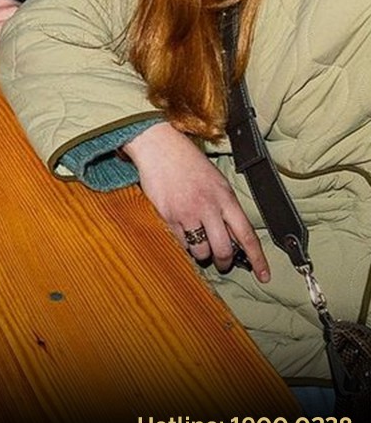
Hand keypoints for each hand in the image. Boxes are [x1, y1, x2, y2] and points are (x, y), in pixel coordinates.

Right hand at [121, 122, 270, 281]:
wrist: (159, 146)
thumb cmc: (188, 162)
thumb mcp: (216, 181)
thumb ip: (225, 207)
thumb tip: (232, 236)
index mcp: (225, 197)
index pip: (246, 235)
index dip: (257, 259)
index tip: (264, 276)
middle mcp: (208, 207)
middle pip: (223, 250)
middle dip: (225, 262)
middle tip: (222, 263)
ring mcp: (187, 212)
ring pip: (201, 250)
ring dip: (202, 252)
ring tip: (199, 242)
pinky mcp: (168, 215)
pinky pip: (181, 242)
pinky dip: (185, 242)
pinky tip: (184, 231)